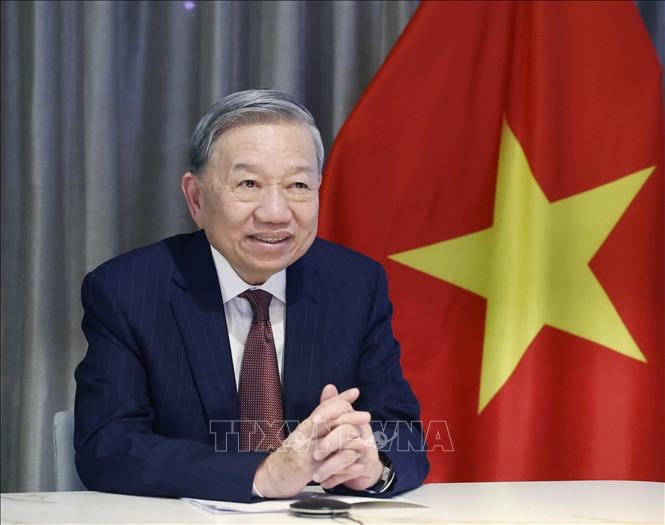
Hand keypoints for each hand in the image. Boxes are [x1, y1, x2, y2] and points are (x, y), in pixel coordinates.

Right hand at [252, 385, 369, 497]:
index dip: (340, 399)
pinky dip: (346, 465)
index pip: (323, 407)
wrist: (275, 474)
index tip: (355, 393)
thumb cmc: (294, 452)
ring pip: (330, 442)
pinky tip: (358, 463)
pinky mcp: (307, 469)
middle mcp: (304, 435)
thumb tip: (331, 388)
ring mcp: (306, 452)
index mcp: (306, 425)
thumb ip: (321, 413)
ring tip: (366, 441)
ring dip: (350, 441)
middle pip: (328, 421)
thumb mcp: (306, 431)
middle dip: (350, 418)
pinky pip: (329, 465)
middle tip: (366, 416)